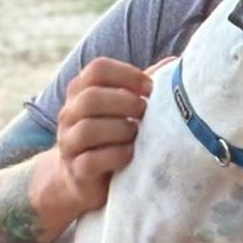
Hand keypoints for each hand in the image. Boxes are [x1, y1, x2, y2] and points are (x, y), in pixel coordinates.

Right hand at [53, 58, 153, 219]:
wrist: (86, 178)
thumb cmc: (113, 135)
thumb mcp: (125, 108)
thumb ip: (142, 87)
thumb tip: (173, 64)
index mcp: (81, 90)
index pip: (98, 69)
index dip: (128, 74)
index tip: (150, 89)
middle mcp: (70, 114)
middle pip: (91, 98)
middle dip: (125, 103)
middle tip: (145, 112)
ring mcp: (69, 143)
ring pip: (89, 129)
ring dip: (121, 130)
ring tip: (137, 135)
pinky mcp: (76, 171)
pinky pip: (91, 161)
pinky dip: (115, 156)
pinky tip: (131, 155)